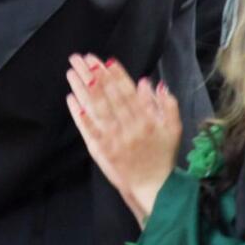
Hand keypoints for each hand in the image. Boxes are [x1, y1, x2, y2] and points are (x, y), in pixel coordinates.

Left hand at [66, 54, 181, 225]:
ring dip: (83, 89)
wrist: (154, 187)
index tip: (103, 59)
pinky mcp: (104, 151)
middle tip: (82, 58)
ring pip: (96, 109)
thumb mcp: (173, 128)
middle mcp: (130, 127)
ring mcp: (115, 140)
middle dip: (94, 75)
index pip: (128, 92)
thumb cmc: (163, 154)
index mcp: (147, 120)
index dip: (115, 74)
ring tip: (72, 72)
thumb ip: (166, 104)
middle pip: (109, 96)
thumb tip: (148, 82)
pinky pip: (90, 131)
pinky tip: (72, 100)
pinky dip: (80, 116)